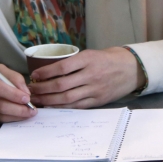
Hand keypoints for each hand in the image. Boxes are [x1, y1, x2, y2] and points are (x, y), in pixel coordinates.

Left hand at [28, 47, 143, 107]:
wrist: (131, 68)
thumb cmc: (107, 59)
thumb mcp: (91, 54)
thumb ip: (73, 62)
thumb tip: (48, 70)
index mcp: (88, 59)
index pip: (62, 67)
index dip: (45, 73)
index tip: (34, 75)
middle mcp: (91, 75)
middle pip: (61, 85)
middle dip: (42, 89)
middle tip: (30, 90)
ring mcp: (95, 89)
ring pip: (67, 98)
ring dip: (49, 100)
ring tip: (37, 100)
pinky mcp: (97, 101)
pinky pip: (76, 106)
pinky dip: (62, 107)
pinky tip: (51, 106)